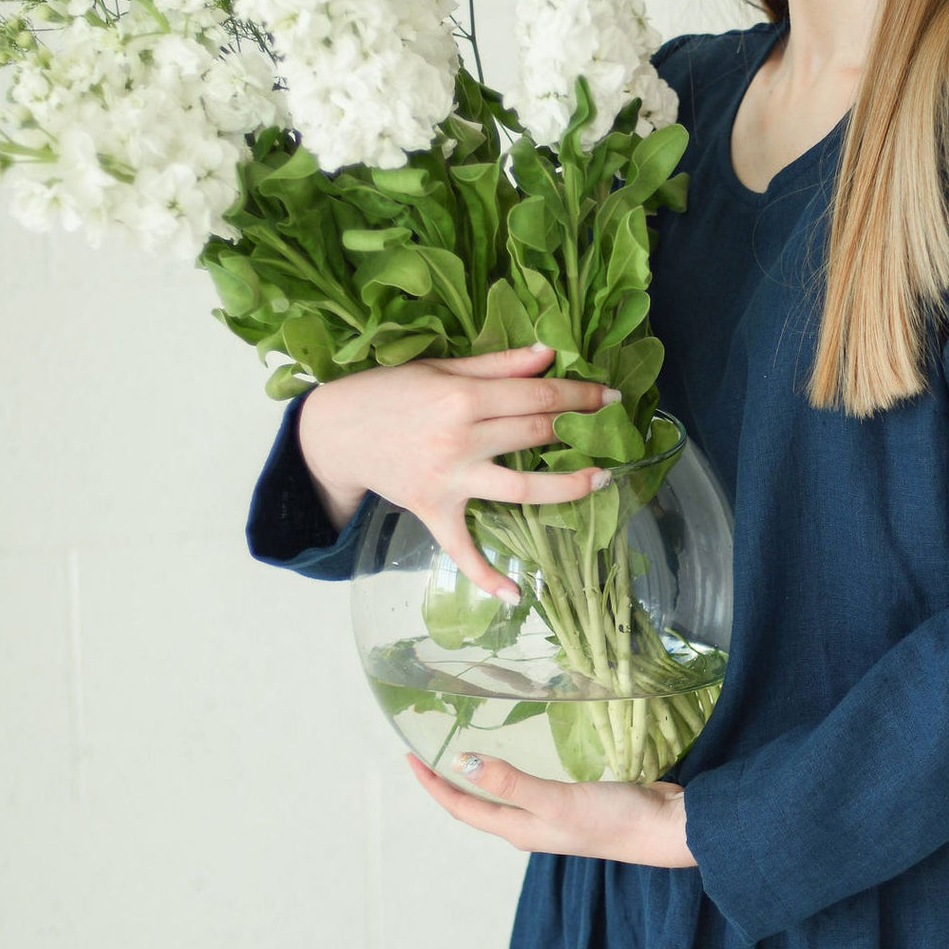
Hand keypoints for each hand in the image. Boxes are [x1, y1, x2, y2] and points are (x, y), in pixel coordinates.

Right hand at [299, 343, 622, 599]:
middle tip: (613, 429)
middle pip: (535, 436)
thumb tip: (549, 353)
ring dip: (566, 488)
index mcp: (462, 397)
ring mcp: (449, 480)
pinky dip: (486, 575)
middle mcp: (460, 439)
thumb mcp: (442, 367)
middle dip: (580, 430)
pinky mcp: (433, 510)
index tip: (612, 397)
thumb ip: (498, 364)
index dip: (579, 395)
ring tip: (601, 481)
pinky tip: (517, 595)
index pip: (536, 396)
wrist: (335, 431)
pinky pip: (463, 549)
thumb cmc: (389, 392)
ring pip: (520, 490)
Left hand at [407, 750, 697, 865]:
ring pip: (503, 796)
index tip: (408, 757)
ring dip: (480, 776)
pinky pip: (530, 786)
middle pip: (477, 804)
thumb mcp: (555, 800)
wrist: (663, 829)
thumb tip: (460, 763)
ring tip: (464, 748)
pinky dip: (513, 770)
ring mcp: (553, 816)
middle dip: (449, 781)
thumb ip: (510, 783)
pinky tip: (522, 754)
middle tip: (428, 748)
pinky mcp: (575, 803)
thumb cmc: (610, 819)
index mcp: (518, 829)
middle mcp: (530, 826)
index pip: (462, 807)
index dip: (433, 785)